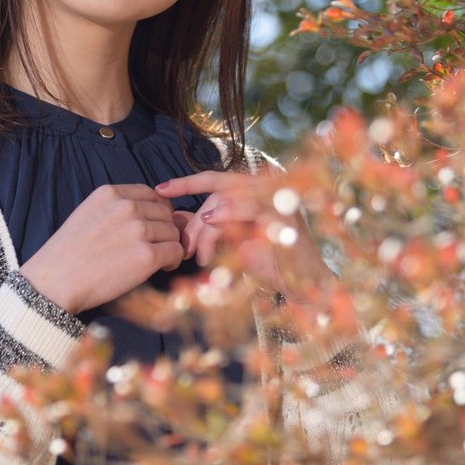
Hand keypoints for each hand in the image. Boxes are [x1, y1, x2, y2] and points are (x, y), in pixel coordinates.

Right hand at [20, 184, 183, 314]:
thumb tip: (148, 213)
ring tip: (157, 259)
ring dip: (168, 245)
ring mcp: (138, 230)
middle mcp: (126, 207)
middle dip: (163, 229)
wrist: (55, 282)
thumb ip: (115, 208)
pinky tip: (162, 267)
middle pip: (165, 212)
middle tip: (155, 246)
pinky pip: (176, 251)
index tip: (150, 227)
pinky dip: (172, 261)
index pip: (151, 194)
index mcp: (110, 193)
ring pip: (173, 232)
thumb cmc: (68, 254)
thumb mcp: (87, 214)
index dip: (155, 212)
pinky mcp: (147, 255)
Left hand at [156, 170, 328, 299]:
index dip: (188, 182)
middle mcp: (270, 188)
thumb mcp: (235, 240)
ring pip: (229, 199)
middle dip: (196, 218)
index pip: (218, 178)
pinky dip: (225, 219)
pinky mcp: (285, 217)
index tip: (160, 189)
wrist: (305, 286)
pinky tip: (209, 234)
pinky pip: (247, 211)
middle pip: (220, 189)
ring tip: (198, 254)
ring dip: (207, 227)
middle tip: (183, 247)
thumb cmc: (268, 263)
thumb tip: (180, 223)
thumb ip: (213, 226)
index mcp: (257, 190)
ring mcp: (279, 200)